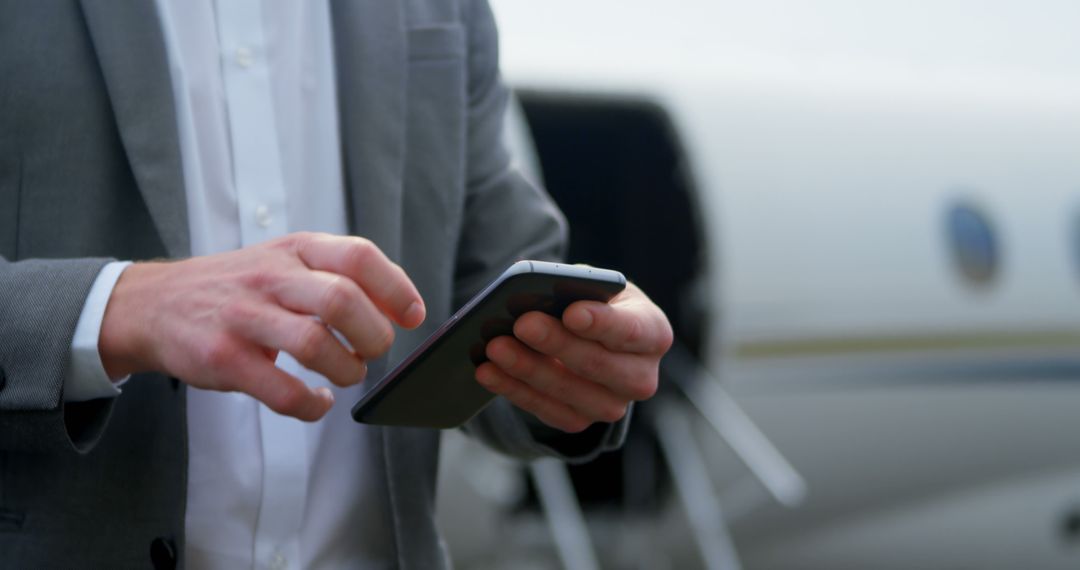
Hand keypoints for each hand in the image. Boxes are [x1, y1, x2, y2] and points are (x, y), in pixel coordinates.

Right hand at [99, 232, 425, 420]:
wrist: (152, 305)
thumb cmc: (237, 285)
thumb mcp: (284, 259)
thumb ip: (337, 273)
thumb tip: (401, 304)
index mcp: (294, 249)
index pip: (358, 256)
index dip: (396, 288)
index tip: (412, 316)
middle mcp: (270, 277)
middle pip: (342, 300)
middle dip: (373, 334)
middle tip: (375, 350)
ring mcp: (244, 317)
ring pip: (315, 344)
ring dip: (347, 369)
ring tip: (347, 374)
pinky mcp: (224, 359)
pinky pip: (282, 390)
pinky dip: (312, 404)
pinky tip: (318, 400)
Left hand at [475, 281, 671, 432]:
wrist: (591, 335)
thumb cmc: (593, 302)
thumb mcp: (594, 287)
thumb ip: (576, 288)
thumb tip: (539, 297)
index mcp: (653, 333)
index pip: (633, 331)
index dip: (602, 323)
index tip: (572, 313)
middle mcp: (641, 376)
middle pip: (599, 364)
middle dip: (556, 343)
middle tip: (522, 323)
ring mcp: (612, 405)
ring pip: (569, 392)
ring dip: (528, 369)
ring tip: (495, 347)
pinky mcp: (581, 420)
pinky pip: (546, 410)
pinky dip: (514, 389)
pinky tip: (488, 371)